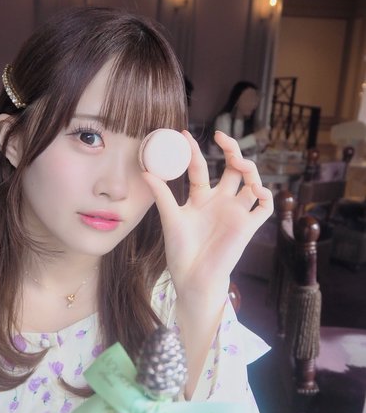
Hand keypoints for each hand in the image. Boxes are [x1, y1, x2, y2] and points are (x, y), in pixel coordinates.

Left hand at [142, 130, 272, 301]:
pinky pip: (264, 207)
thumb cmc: (180, 251)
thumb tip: (146, 171)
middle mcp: (221, 201)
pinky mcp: (248, 226)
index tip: (185, 135)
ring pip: (251, 182)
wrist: (193, 277)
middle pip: (233, 168)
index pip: (201, 167)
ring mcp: (236, 212)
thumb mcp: (170, 219)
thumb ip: (162, 195)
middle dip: (232, 150)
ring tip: (240, 163)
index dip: (195, 151)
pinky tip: (255, 189)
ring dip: (250, 168)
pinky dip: (265, 195)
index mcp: (200, 198)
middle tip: (223, 137)